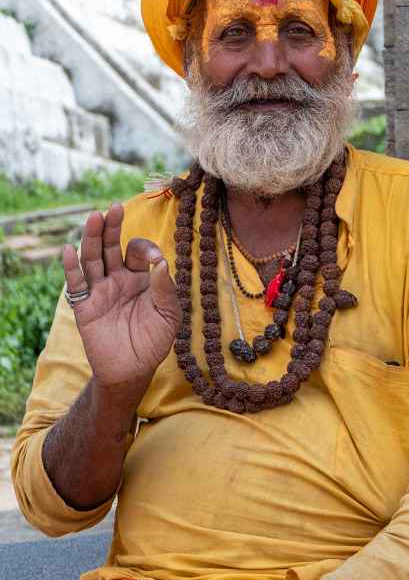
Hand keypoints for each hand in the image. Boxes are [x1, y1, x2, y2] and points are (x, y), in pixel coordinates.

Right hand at [63, 203, 179, 388]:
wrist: (133, 370)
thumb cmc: (154, 341)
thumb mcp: (169, 315)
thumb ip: (165, 289)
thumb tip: (161, 263)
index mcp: (142, 278)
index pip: (140, 252)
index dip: (146, 250)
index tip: (155, 260)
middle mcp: (119, 279)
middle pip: (112, 247)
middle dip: (113, 228)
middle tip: (114, 208)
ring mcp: (101, 291)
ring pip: (93, 259)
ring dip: (92, 239)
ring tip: (94, 217)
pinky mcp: (85, 307)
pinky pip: (77, 285)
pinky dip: (71, 268)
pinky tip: (69, 250)